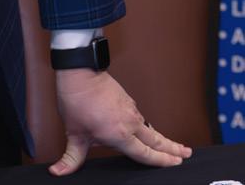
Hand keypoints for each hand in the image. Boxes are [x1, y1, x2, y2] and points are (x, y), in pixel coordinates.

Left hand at [48, 69, 190, 175]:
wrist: (80, 73)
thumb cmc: (78, 101)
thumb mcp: (74, 133)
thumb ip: (71, 157)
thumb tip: (58, 172)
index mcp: (120, 134)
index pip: (145, 154)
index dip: (161, 161)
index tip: (175, 163)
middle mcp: (130, 122)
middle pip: (156, 140)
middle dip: (172, 149)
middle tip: (186, 154)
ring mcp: (130, 109)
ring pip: (150, 128)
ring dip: (162, 138)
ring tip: (173, 146)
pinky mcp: (127, 100)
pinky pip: (141, 118)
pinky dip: (149, 128)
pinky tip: (147, 131)